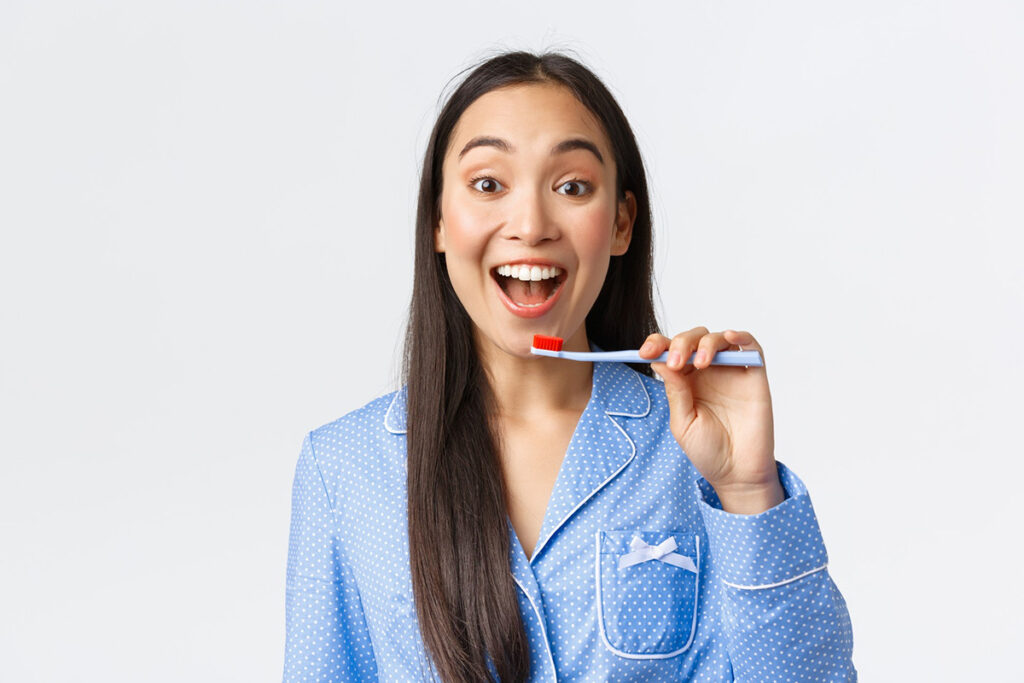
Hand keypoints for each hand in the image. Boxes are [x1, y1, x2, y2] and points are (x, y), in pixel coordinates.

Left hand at [640, 327, 784, 513]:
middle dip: (681, 343)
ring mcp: (731, 372)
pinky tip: (729, 338)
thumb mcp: (683, 422)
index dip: (657, 344)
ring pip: (718, 339)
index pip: (670, 351)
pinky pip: (751, 347)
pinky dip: (741, 336)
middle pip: (693, 339)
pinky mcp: (754, 377)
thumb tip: (660, 360)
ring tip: (701, 363)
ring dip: (706, 343)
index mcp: (685, 381)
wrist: (738, 474)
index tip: (644, 352)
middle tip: (677, 362)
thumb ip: (675, 391)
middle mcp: (708, 372)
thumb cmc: (709, 451)